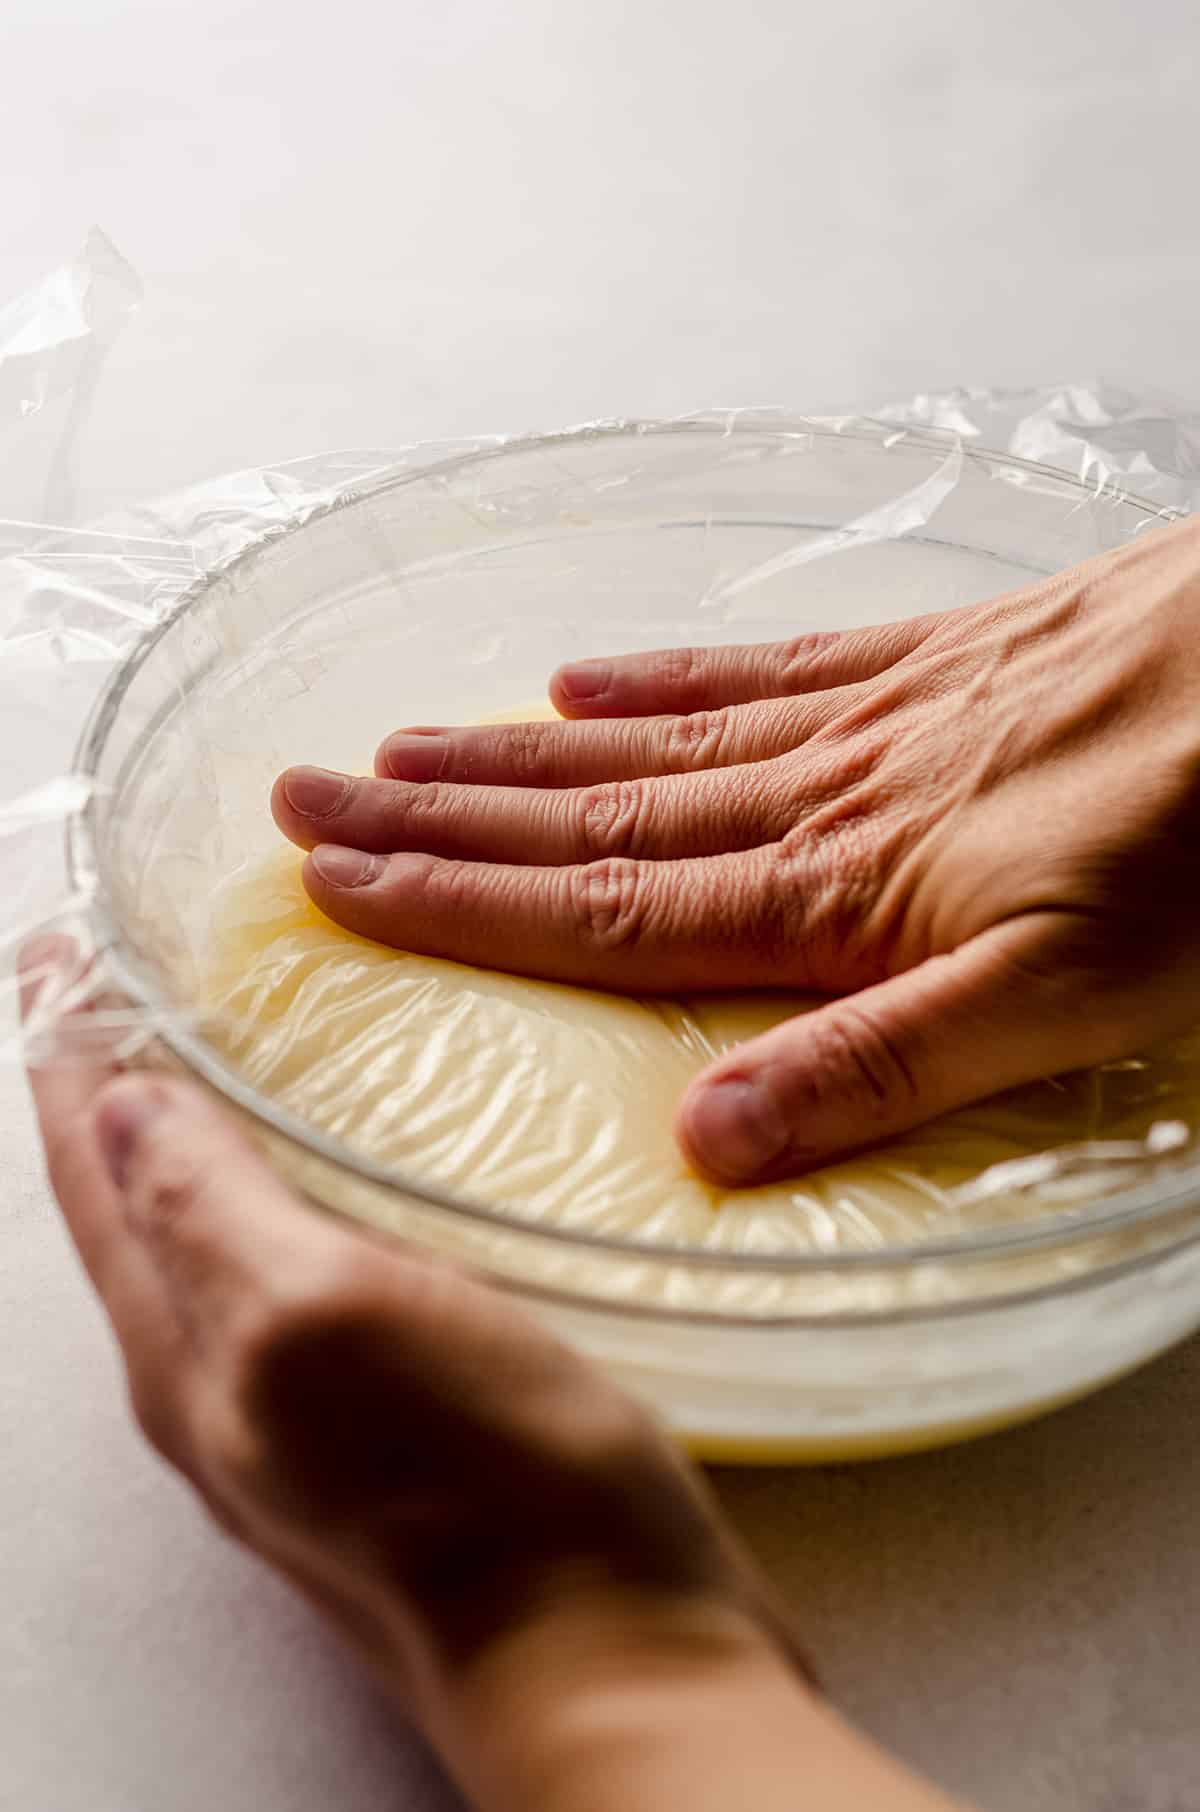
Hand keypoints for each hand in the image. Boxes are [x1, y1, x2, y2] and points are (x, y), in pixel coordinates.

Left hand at [29, 941, 957, 1811]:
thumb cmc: (483, 1493)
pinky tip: (346, 1176)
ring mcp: (300, 1404)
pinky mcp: (387, 1414)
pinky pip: (304, 1275)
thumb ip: (211, 1216)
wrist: (607, 1650)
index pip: (91, 1166)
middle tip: (128, 985)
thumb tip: (125, 1113)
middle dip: (118, 1086)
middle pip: (133, 1203)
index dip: (71, 1050)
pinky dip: (291, 1197)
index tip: (63, 949)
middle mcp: (219, 1378)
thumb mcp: (326, 1321)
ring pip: (213, 1240)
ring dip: (198, 1137)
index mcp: (186, 1344)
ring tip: (219, 1054)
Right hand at [273, 515, 1199, 1186]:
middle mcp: (815, 802)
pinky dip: (660, 679)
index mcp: (833, 901)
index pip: (603, 913)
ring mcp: (864, 722)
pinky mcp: (927, 661)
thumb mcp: (1066, 1000)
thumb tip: (704, 1142)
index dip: (459, 905)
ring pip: (648, 747)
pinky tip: (587, 675)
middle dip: (438, 822)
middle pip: (589, 820)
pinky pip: (759, 671)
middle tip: (306, 800)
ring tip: (399, 748)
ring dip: (513, 755)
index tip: (337, 885)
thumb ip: (883, 1066)